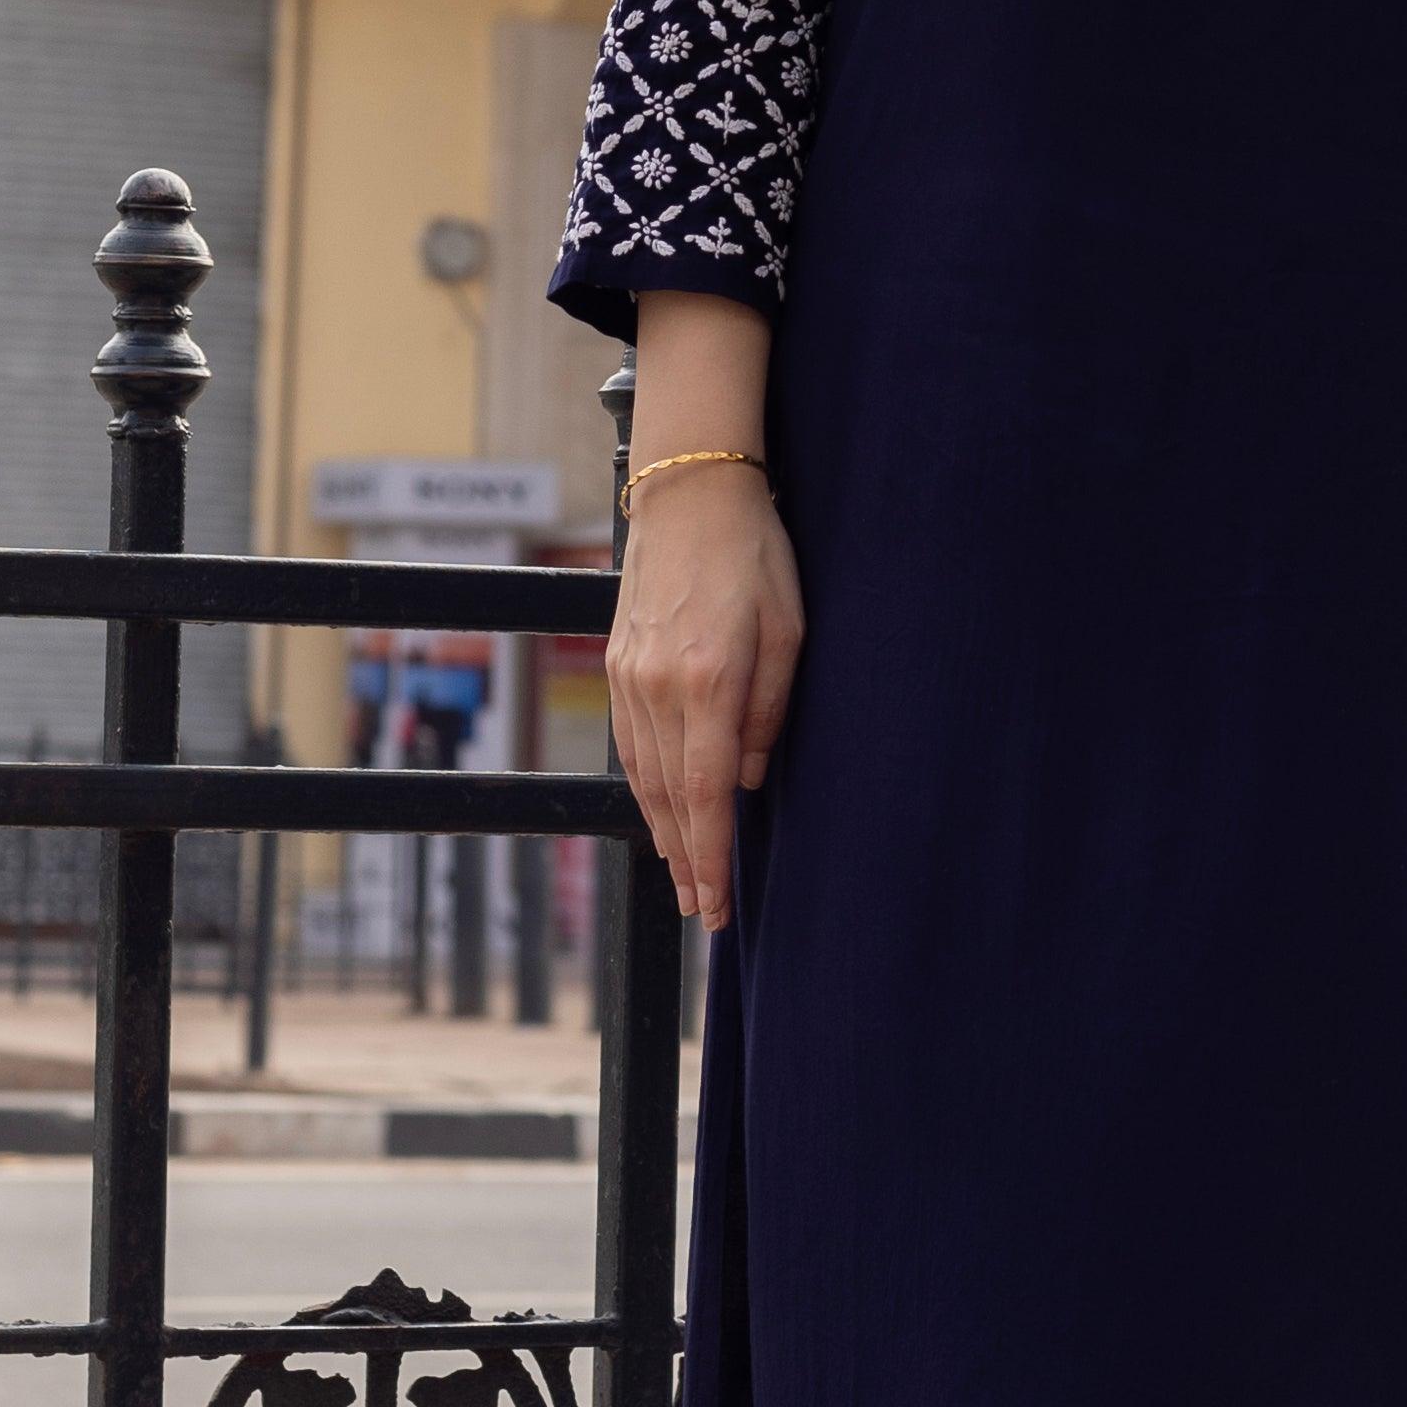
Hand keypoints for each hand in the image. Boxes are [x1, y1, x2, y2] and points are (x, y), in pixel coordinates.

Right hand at [606, 461, 803, 926]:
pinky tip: (660, 811)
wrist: (689, 493)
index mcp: (707, 681)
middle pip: (668, 798)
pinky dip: (645, 787)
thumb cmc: (755, 556)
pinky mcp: (618, 664)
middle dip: (687, 862)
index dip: (710, 856)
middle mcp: (658, 688)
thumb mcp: (788, 631)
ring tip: (683, 876)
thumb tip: (745, 778)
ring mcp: (629, 677)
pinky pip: (630, 743)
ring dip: (663, 832)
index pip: (705, 793)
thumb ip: (766, 711)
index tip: (713, 906)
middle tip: (700, 913)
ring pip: (643, 776)